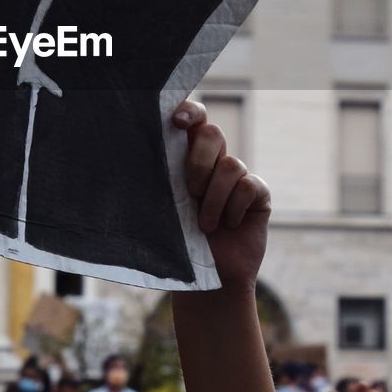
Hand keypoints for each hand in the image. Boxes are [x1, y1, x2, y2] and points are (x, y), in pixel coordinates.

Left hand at [172, 99, 270, 294]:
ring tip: (205, 225)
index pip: (192, 120)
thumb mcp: (162, 210)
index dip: (189, 111)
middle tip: (189, 190)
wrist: (207, 280)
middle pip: (212, 134)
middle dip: (199, 161)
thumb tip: (133, 159)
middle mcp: (213, 161)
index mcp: (186, 158)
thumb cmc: (178, 245)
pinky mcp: (258, 194)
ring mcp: (237, 177)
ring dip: (214, 198)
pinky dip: (234, 208)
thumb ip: (158, 182)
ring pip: (230, 165)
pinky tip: (230, 225)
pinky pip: (248, 186)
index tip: (176, 120)